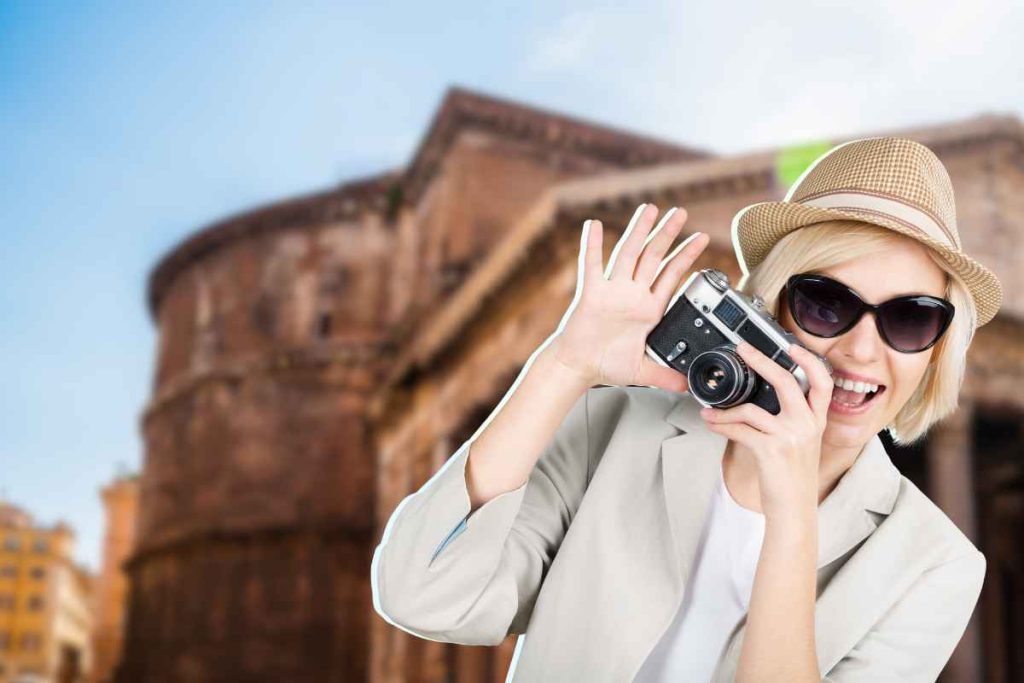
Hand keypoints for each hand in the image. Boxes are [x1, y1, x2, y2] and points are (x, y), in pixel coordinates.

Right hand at [548, 203, 709, 390]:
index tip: (702, 238)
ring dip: (638, 231)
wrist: (579, 367)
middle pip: (652, 257)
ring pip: (628, 254)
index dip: (686, 257)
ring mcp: (611, 291)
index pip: (671, 276)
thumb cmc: (605, 366)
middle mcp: (631, 294)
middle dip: (667, 234)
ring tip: (650, 209)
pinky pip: (591, 265)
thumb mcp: (643, 372)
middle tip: (680, 212)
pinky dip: (592, 245)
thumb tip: (688, 387)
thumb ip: (666, 377)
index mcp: (647, 309)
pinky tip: (593, 225)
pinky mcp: (591, 293)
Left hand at [698, 342, 833, 521]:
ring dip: (724, 410)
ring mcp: (790, 436)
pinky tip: (711, 423)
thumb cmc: (793, 478)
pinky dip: (720, 424)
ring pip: (750, 409)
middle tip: (743, 350)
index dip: (809, 361)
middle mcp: (807, 425)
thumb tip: (761, 401)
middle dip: (761, 361)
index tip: (792, 346)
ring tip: (710, 411)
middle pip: (786, 381)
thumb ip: (791, 421)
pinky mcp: (770, 449)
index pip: (822, 383)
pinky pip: (739, 429)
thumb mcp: (802, 444)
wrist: (794, 509)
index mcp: (816, 421)